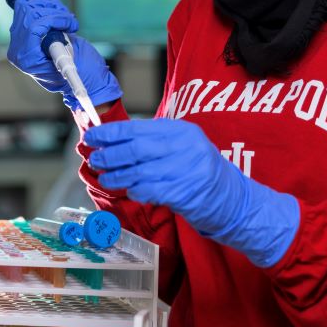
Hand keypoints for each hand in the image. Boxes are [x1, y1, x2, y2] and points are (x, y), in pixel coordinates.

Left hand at [6, 0, 121, 110]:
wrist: (77, 78)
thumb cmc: (79, 73)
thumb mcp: (71, 64)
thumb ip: (58, 49)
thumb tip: (51, 31)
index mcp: (27, 60)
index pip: (32, 28)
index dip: (53, 20)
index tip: (71, 23)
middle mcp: (18, 48)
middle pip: (28, 13)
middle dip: (54, 13)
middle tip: (71, 22)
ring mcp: (19, 37)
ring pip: (27, 5)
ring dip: (51, 6)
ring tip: (67, 19)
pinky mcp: (24, 27)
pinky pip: (28, 4)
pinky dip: (46, 3)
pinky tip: (59, 13)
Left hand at [85, 118, 299, 266]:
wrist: (232, 198)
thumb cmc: (200, 170)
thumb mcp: (182, 146)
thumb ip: (154, 140)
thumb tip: (114, 138)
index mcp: (182, 130)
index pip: (138, 128)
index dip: (112, 132)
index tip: (93, 135)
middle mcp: (184, 148)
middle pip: (136, 148)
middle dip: (110, 153)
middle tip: (95, 157)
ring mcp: (185, 171)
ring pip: (139, 171)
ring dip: (117, 175)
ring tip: (106, 176)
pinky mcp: (183, 193)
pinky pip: (149, 191)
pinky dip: (135, 190)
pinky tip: (130, 190)